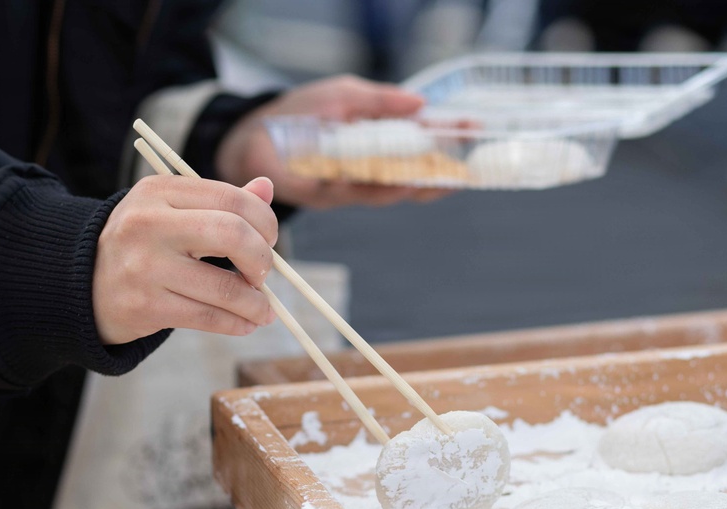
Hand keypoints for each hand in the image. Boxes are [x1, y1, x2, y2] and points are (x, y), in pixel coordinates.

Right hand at [93, 176, 278, 344]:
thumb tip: (266, 188)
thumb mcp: (169, 211)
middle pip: (232, 234)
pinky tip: (245, 323)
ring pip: (225, 287)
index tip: (269, 241)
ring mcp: (145, 267)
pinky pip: (208, 317)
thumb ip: (218, 201)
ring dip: (256, 303)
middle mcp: (149, 224)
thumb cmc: (140, 245)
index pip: (230, 198)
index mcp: (159, 191)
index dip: (264, 221)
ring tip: (262, 310)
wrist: (79, 285)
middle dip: (262, 259)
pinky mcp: (145, 307)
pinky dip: (236, 323)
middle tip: (265, 274)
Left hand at [215, 75, 453, 209]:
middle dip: (440, 171)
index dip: (447, 136)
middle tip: (467, 167)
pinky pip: (354, 194)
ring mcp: (348, 185)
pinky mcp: (325, 196)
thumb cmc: (299, 111)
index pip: (420, 141)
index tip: (474, 129)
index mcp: (376, 141)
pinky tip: (395, 184)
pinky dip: (373, 189)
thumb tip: (421, 103)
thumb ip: (380, 100)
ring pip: (389, 190)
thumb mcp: (345, 95)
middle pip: (412, 174)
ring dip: (414, 186)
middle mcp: (368, 168)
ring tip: (439, 180)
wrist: (252, 132)